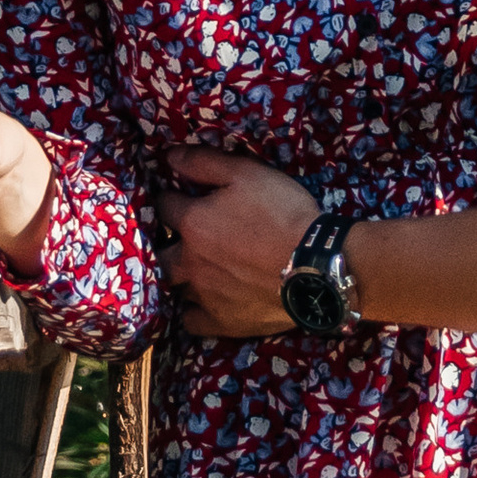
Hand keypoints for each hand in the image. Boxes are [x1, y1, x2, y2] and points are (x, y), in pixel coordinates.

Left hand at [159, 148, 316, 336]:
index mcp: (192, 223)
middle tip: (184, 236)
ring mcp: (202, 294)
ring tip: (193, 266)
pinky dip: (192, 309)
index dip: (171, 197)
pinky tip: (202, 300)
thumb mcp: (246, 173)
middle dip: (166, 240)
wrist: (316, 266)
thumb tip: (169, 156)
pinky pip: (190, 319)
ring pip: (173, 285)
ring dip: (178, 274)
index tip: (178, 196)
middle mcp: (189, 260)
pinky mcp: (220, 321)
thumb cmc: (282, 213)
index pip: (164, 205)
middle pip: (160, 251)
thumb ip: (203, 163)